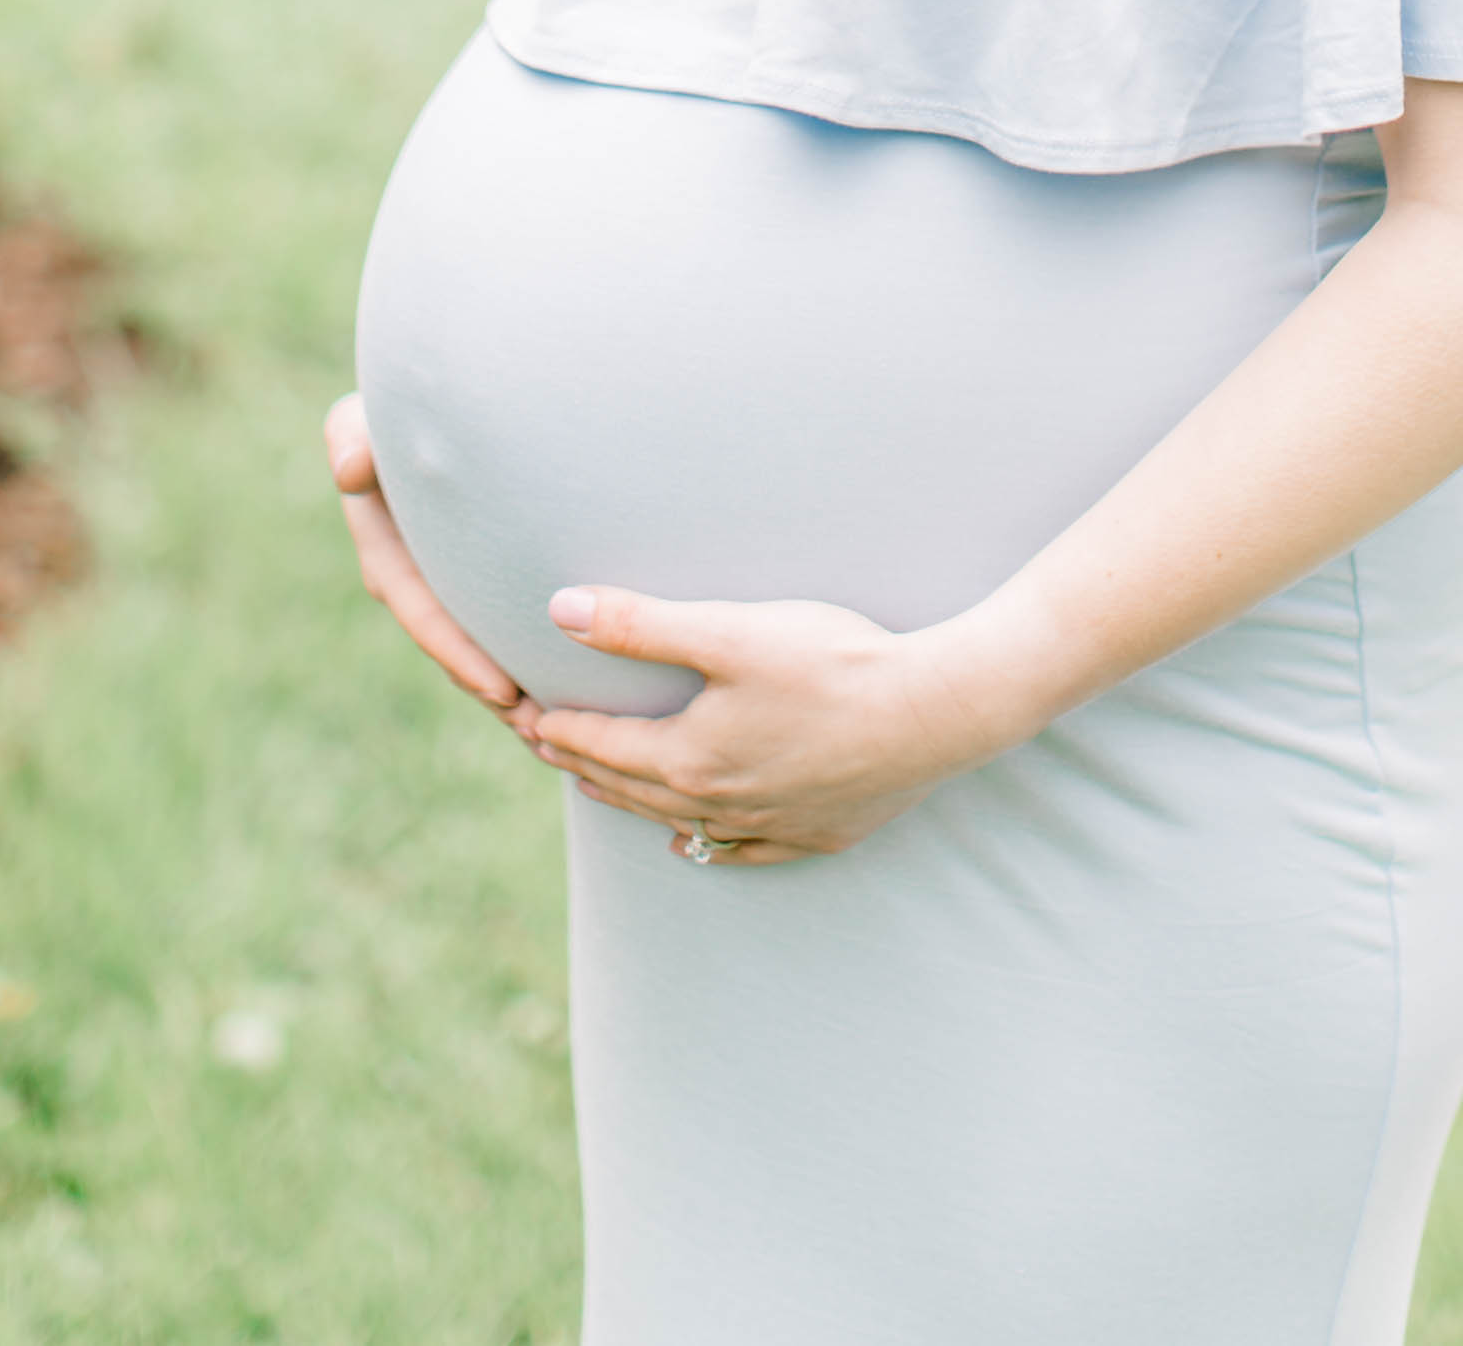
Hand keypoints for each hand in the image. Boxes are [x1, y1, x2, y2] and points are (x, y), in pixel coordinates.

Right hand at [325, 393, 541, 743]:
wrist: (436, 407)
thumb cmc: (392, 409)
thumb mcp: (361, 419)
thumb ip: (352, 437)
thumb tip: (351, 468)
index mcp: (389, 555)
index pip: (425, 613)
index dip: (460, 654)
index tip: (502, 688)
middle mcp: (418, 581)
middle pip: (461, 647)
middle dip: (498, 690)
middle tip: (545, 730)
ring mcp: (452, 585)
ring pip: (488, 646)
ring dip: (521, 688)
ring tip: (567, 728)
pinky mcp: (484, 579)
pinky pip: (508, 624)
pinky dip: (536, 657)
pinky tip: (579, 686)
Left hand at [533, 587, 1008, 864]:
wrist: (936, 711)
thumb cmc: (833, 661)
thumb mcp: (730, 630)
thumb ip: (640, 624)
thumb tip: (558, 610)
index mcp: (692, 759)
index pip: (603, 746)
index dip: (560, 729)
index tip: (525, 716)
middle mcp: (722, 804)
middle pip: (633, 788)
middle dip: (584, 764)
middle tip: (547, 746)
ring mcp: (773, 824)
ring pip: (680, 824)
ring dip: (633, 803)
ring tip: (600, 787)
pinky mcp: (819, 832)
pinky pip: (743, 851)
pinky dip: (708, 845)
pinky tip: (694, 844)